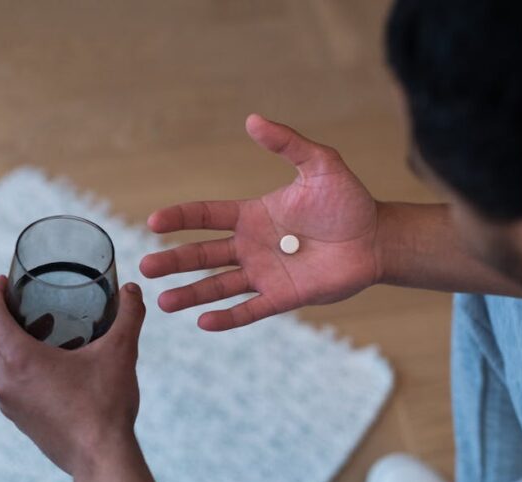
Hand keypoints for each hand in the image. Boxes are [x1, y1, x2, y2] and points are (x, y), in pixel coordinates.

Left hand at [0, 276, 145, 476]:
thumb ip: (128, 316)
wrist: (100, 456)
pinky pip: (6, 383)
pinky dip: (14, 365)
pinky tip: (44, 365)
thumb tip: (133, 290)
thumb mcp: (121, 352)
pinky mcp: (19, 418)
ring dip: (3, 341)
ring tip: (32, 329)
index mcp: (21, 360)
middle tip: (17, 301)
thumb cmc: (105, 404)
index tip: (1, 281)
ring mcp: (9, 403)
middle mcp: (6, 381)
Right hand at [140, 114, 381, 330]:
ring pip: (219, 286)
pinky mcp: (283, 297)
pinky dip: (228, 317)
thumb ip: (287, 144)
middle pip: (203, 254)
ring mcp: (265, 273)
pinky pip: (250, 309)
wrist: (375, 238)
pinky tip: (203, 322)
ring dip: (191, 293)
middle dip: (174, 261)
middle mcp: (252, 246)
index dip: (180, 218)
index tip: (154, 221)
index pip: (206, 215)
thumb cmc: (348, 201)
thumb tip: (252, 120)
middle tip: (146, 268)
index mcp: (252, 215)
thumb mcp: (320, 164)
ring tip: (163, 302)